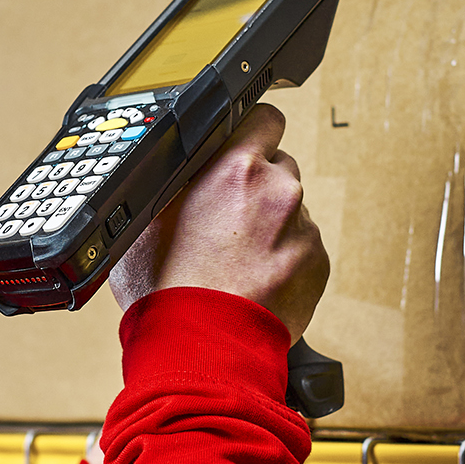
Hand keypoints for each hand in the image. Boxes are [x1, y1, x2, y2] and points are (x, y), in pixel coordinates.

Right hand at [107, 103, 328, 341]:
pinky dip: (285, 260)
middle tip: (228, 221)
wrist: (201, 345)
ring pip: (291, 212)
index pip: (264, 118)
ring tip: (238, 261)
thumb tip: (174, 170)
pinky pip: (304, 249)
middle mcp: (278, 190)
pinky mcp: (318, 262)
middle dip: (258, 188)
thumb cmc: (167, 287)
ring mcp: (303, 227)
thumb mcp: (146, 220)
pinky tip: (255, 281)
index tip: (244, 147)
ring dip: (272, 227)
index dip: (252, 132)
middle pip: (278, 168)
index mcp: (235, 168)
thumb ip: (173, 182)